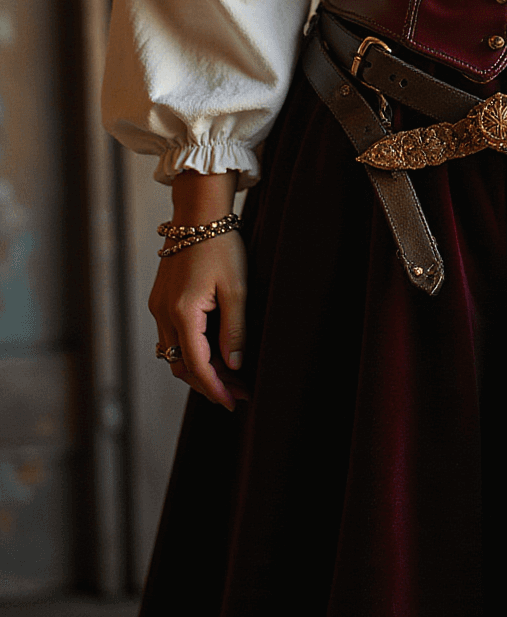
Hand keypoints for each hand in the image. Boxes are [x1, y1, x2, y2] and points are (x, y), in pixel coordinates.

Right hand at [149, 230, 248, 410]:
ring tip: (231, 376)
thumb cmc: (221, 246)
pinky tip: (214, 352)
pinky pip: (172, 336)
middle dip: (208, 383)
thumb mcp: (237, 289)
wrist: (198, 214)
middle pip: (180, 365)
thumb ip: (234, 330)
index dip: (215, 388)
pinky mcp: (160, 300)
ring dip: (199, 368)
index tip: (233, 402)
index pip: (196, 364)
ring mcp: (158, 306)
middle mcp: (163, 313)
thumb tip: (235, 365)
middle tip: (237, 393)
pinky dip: (191, 350)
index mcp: (182, 312)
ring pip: (174, 353)